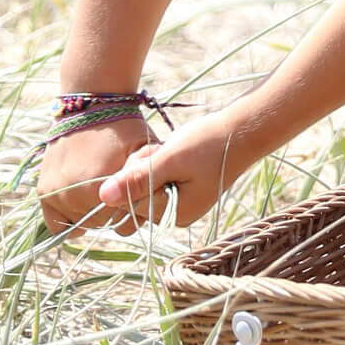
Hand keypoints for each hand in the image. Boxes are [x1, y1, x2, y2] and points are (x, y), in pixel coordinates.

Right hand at [38, 117, 156, 232]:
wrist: (89, 106)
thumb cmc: (124, 128)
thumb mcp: (145, 149)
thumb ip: (150, 177)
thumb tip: (157, 202)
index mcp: (102, 188)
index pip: (125, 222)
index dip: (136, 210)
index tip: (137, 193)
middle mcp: (75, 196)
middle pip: (104, 224)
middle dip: (116, 212)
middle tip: (121, 190)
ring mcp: (57, 196)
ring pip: (83, 224)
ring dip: (95, 215)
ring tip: (104, 192)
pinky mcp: (44, 193)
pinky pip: (56, 225)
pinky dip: (70, 220)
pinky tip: (84, 204)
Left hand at [98, 114, 249, 231]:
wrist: (242, 130)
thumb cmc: (209, 144)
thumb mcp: (170, 159)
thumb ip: (137, 179)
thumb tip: (102, 197)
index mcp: (174, 214)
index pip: (131, 201)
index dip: (134, 175)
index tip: (154, 156)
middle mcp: (175, 213)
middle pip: (135, 194)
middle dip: (141, 169)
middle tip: (162, 150)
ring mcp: (178, 201)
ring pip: (142, 184)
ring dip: (148, 163)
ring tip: (168, 149)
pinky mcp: (180, 188)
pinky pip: (154, 178)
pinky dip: (157, 162)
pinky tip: (171, 150)